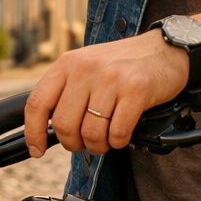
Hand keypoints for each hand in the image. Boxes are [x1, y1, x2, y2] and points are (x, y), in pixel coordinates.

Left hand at [24, 32, 188, 156]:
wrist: (166, 50)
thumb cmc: (125, 65)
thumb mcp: (88, 67)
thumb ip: (67, 91)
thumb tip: (46, 129)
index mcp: (68, 63)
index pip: (37, 102)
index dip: (33, 133)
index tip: (37, 150)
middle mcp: (86, 68)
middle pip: (64, 125)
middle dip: (74, 144)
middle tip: (86, 143)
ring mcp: (111, 78)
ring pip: (91, 133)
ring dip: (99, 145)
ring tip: (107, 139)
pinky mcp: (135, 90)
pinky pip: (117, 133)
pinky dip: (119, 142)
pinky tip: (123, 134)